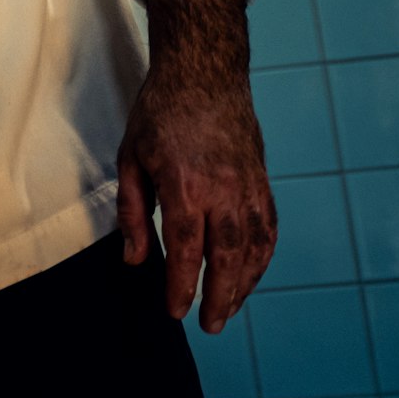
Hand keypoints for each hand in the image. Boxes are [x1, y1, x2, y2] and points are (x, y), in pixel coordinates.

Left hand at [119, 0, 276, 333]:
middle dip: (219, 296)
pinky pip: (267, 229)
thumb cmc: (160, 111)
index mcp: (186, 184)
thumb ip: (133, 212)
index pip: (188, 250)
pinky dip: (261, 258)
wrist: (206, 72)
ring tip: (227, 310)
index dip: (182, 286)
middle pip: (227, 257)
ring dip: (243, 284)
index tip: (175, 311)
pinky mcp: (263, 181)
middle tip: (208, 325)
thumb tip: (134, 259)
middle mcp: (224, 190)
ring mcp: (250, 186)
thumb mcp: (130, 158)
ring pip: (253, 248)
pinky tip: (250, 275)